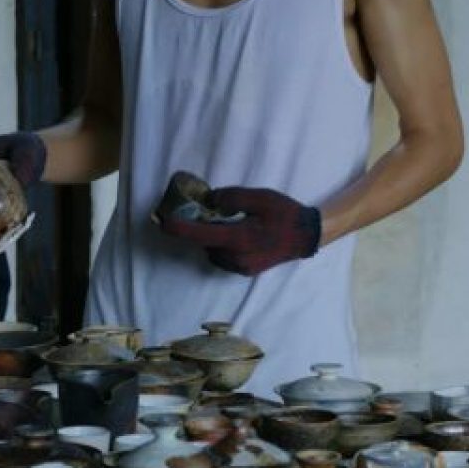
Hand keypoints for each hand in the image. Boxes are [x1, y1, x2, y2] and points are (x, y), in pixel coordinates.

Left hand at [158, 185, 321, 275]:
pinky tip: (232, 232)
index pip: (201, 235)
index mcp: (240, 239)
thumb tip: (210, 201)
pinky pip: (223, 256)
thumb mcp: (261, 198)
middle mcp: (236, 258)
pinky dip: (220, 244)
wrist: (307, 237)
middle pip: (204, 243)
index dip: (178, 228)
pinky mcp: (245, 270)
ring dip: (210, 237)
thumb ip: (233, 198)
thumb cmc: (285, 214)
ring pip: (212, 251)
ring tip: (220, 221)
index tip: (161, 221)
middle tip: (194, 212)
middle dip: (197, 229)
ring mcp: (241, 267)